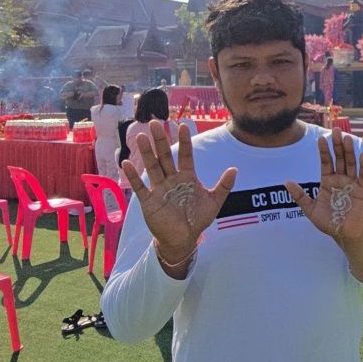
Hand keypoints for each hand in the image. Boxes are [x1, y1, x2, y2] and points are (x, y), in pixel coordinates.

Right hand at [122, 120, 236, 265]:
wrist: (183, 239)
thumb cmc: (197, 219)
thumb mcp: (214, 202)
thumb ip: (224, 186)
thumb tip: (234, 169)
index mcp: (187, 177)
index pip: (186, 155)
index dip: (184, 141)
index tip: (183, 125)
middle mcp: (172, 179)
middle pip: (165, 156)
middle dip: (161, 140)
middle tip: (155, 122)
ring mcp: (159, 188)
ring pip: (152, 167)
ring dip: (147, 152)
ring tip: (141, 137)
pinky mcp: (149, 201)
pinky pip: (140, 186)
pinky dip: (133, 176)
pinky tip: (127, 164)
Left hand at [285, 128, 362, 244]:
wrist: (345, 234)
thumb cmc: (328, 222)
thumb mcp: (310, 210)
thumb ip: (300, 196)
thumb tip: (286, 182)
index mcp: (327, 181)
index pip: (325, 162)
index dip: (323, 151)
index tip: (320, 139)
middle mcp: (340, 179)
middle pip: (338, 158)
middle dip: (337, 145)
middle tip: (336, 131)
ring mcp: (352, 183)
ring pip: (350, 163)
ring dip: (349, 151)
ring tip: (347, 138)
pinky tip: (362, 154)